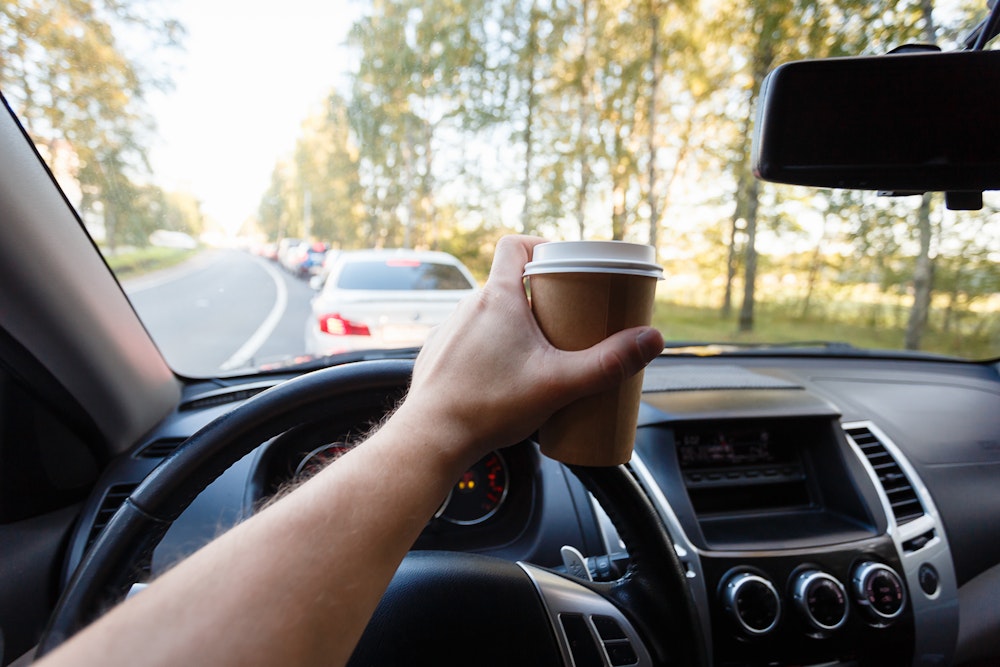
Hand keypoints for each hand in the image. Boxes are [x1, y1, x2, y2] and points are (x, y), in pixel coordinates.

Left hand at [397, 235, 663, 462]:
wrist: (431, 438)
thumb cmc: (487, 407)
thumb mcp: (560, 384)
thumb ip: (609, 362)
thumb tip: (652, 339)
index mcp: (497, 298)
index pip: (516, 244)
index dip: (543, 246)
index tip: (566, 266)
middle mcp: (468, 307)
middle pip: (511, 281)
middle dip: (544, 296)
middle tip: (570, 319)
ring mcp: (451, 331)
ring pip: (491, 312)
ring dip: (518, 323)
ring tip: (543, 351)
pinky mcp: (442, 355)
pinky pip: (473, 338)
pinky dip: (494, 346)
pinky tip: (509, 373)